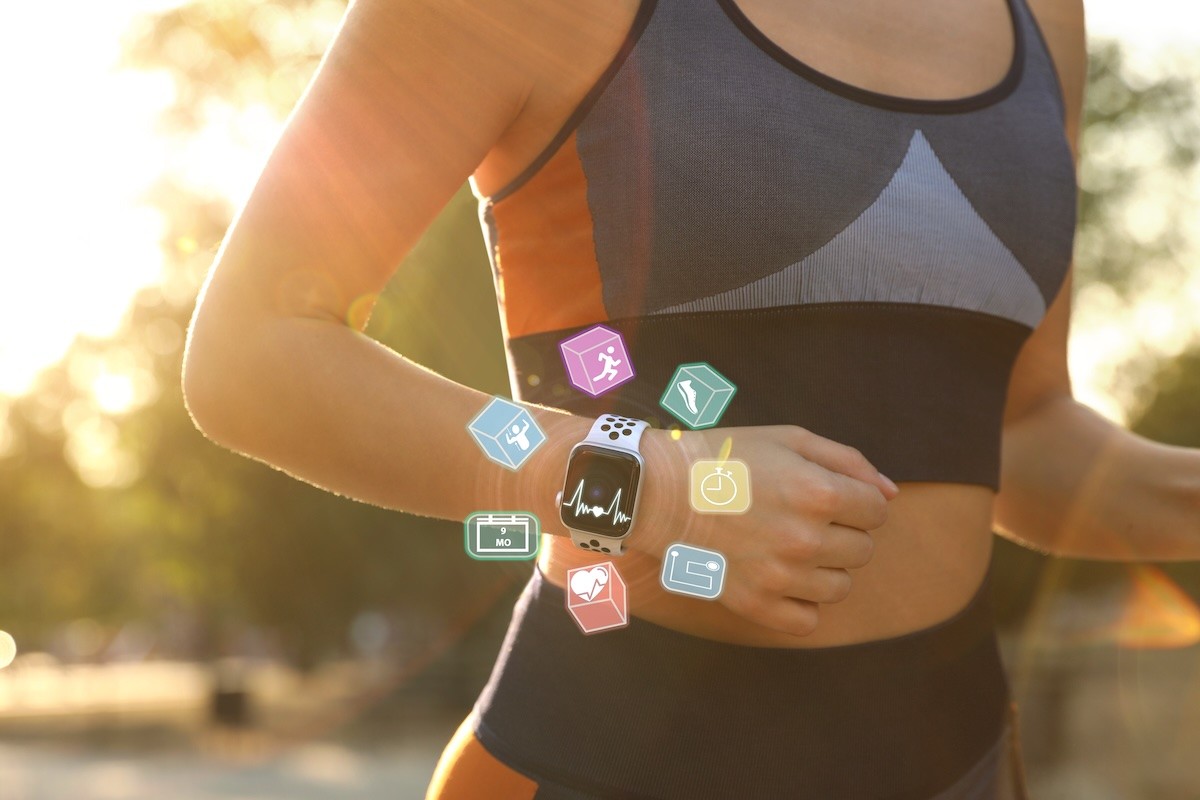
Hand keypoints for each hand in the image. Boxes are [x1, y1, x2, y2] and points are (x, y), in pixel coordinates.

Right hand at [635, 425, 898, 636]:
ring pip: (840, 587)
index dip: (855, 500)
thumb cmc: (728, 458)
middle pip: (863, 549)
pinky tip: (779, 577)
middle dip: (841, 532)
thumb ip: (849, 462)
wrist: (659, 491)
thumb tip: (890, 494)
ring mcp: (781, 576)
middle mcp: (805, 539)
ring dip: (824, 568)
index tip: (822, 495)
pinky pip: (808, 620)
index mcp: (819, 492)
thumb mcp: (790, 440)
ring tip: (787, 545)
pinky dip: (801, 603)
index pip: (877, 510)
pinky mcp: (756, 604)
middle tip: (799, 517)